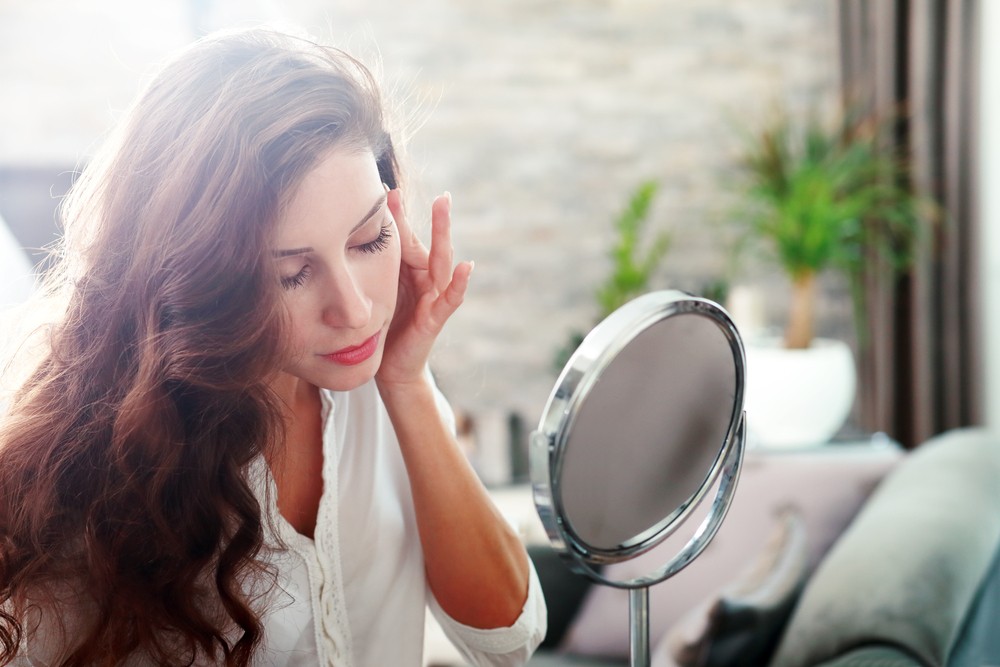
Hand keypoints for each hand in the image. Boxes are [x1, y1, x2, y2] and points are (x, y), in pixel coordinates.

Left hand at [376, 188, 472, 388]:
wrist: (387, 368)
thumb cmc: (381, 329)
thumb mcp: (371, 293)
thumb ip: (365, 269)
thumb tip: (336, 241)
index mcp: (407, 271)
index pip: (404, 238)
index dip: (397, 215)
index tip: (385, 188)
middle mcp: (423, 280)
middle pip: (426, 243)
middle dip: (430, 216)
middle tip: (434, 188)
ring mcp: (432, 298)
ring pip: (441, 261)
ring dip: (443, 233)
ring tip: (445, 208)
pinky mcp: (434, 319)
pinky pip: (451, 298)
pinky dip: (460, 283)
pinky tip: (466, 266)